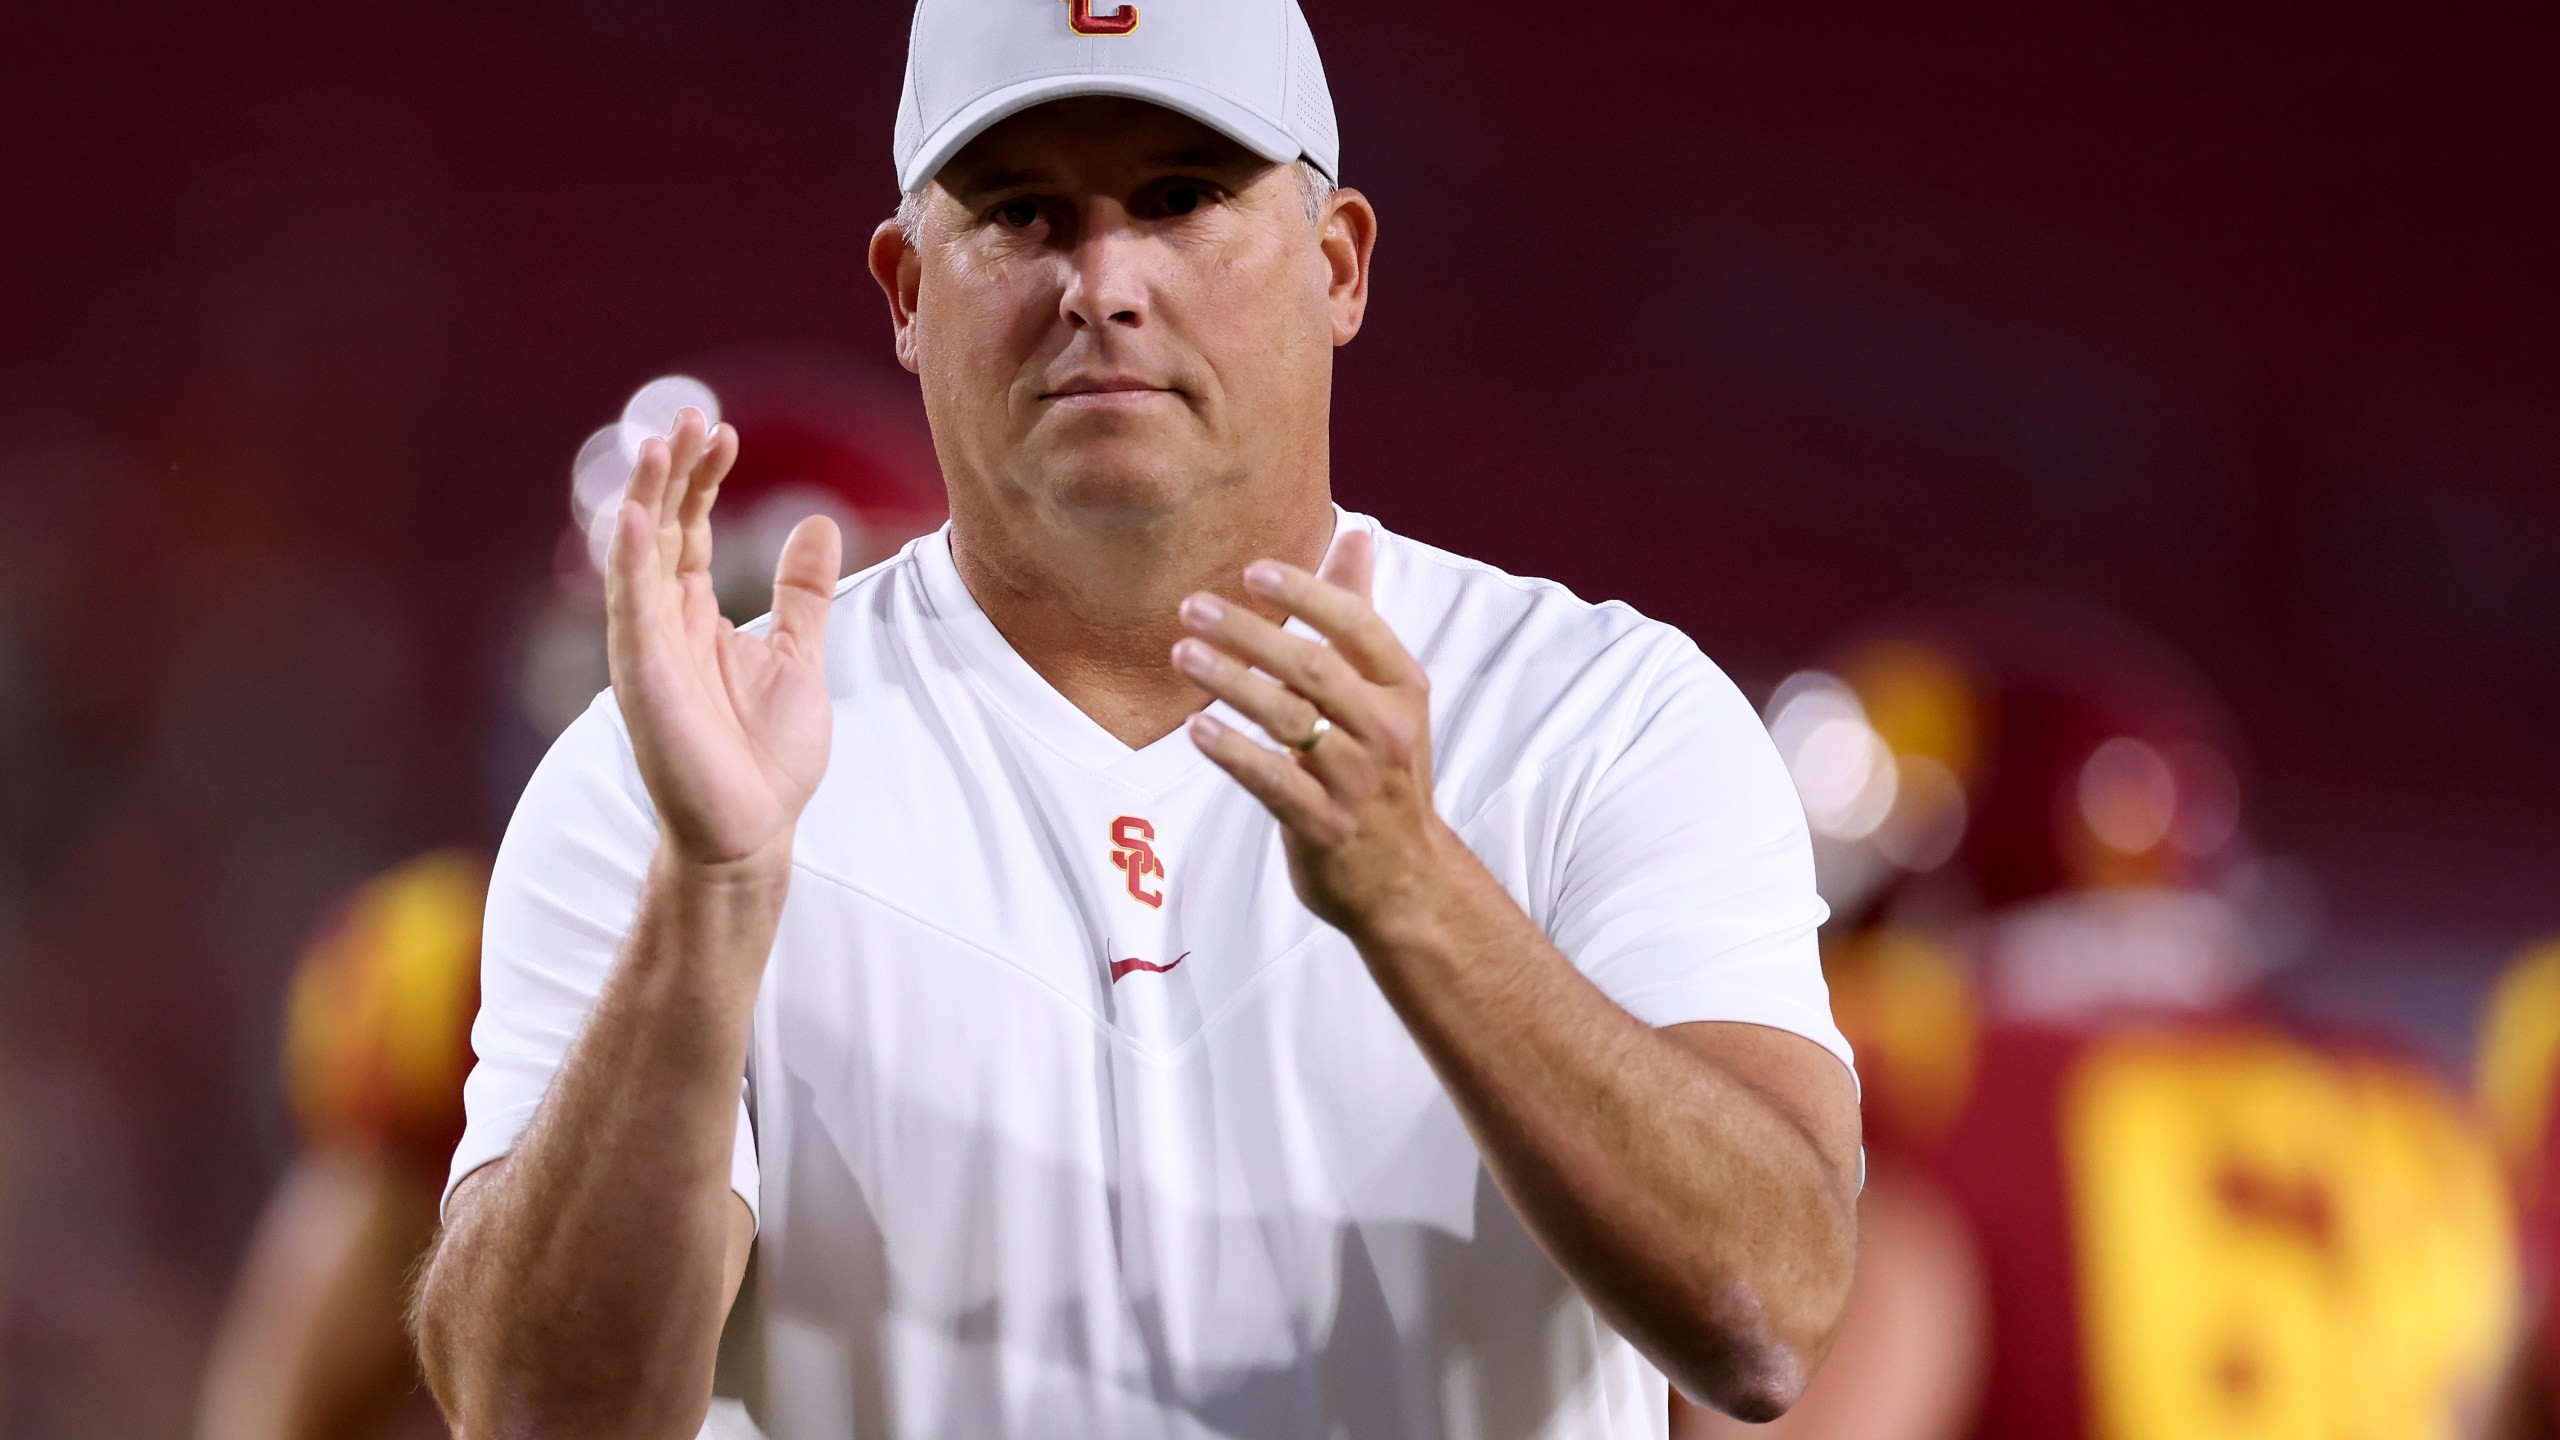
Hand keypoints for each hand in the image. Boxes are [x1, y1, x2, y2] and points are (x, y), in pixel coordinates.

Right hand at [607, 408, 841, 869]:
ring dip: (645, 498)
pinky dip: (629, 561)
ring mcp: (647, 647)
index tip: (725, 433)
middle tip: (690, 418)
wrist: (755, 828)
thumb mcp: (799, 655)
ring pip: (637, 556)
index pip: (690, 528)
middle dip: (673, 472)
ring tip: (659, 444)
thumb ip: (802, 593)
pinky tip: (632, 515)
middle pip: (660, 527)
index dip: (704, 479)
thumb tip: (817, 522)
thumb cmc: (769, 755)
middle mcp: (664, 622)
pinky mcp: (641, 677)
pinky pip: (630, 609)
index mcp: (696, 614)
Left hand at [1173, 529, 1458, 939]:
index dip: (1305, 593)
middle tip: (1193, 608)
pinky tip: (1196, 728)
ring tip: (1182, 654)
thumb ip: (1359, 618)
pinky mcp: (1326, 825)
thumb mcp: (1389, 695)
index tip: (1252, 572)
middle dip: (1250, 632)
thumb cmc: (1385, 773)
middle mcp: (1387, 730)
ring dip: (1230, 681)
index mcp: (1403, 688)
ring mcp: (1358, 780)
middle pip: (1314, 667)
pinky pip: (1273, 781)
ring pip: (1288, 719)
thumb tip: (1357, 536)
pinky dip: (1233, 752)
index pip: (1357, 624)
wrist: (1407, 880)